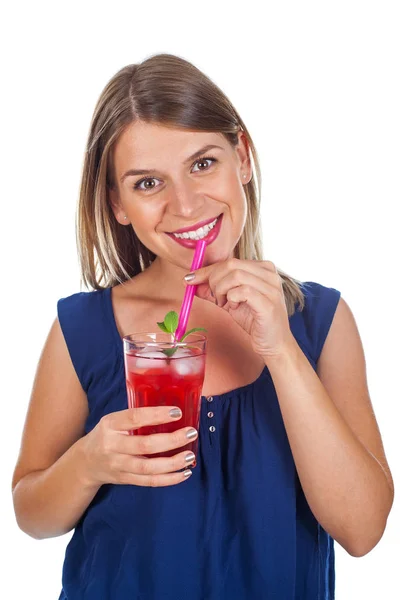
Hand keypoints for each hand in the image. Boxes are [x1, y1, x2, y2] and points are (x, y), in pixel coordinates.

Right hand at [81, 407, 197, 487]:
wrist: (85, 462)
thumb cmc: (107, 435)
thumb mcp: (114, 420)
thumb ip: (135, 417)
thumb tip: (171, 411)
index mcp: (110, 424)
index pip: (135, 417)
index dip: (156, 415)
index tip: (177, 412)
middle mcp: (112, 445)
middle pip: (144, 445)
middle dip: (171, 440)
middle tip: (191, 433)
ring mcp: (118, 465)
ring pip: (148, 467)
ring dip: (173, 463)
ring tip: (190, 455)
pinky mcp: (125, 480)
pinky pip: (149, 482)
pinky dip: (169, 479)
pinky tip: (184, 473)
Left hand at [184, 257, 295, 360]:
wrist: (274, 343)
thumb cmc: (255, 320)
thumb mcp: (230, 301)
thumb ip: (213, 290)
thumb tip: (191, 281)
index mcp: (263, 268)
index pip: (230, 261)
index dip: (207, 270)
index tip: (190, 279)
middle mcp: (269, 274)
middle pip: (231, 264)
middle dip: (214, 280)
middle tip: (214, 298)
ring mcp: (271, 288)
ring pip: (236, 275)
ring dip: (222, 290)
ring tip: (225, 304)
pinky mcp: (269, 303)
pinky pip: (243, 291)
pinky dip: (232, 298)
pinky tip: (235, 307)